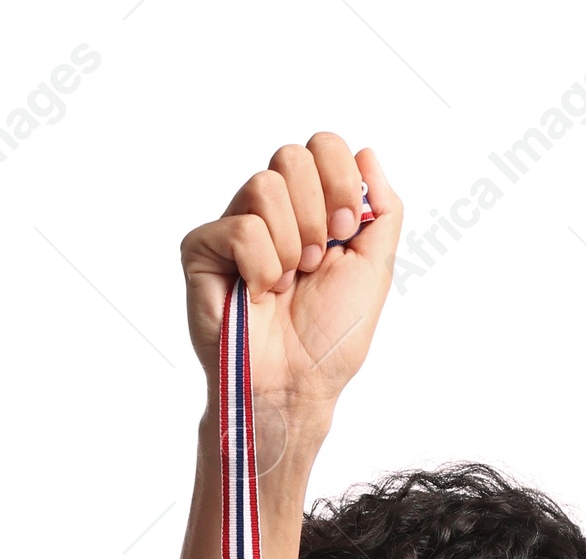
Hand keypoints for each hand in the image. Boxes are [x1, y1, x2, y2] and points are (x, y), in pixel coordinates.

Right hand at [179, 133, 401, 429]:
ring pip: (264, 186)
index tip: (345, 230)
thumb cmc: (330, 337)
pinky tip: (259, 294)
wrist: (296, 384)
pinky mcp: (202, 248)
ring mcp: (234, 227)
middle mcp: (271, 211)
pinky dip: (262, 268)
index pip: (321, 146)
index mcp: (310, 208)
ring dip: (289, 246)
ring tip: (287, 283)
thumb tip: (367, 154)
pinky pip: (240, 229)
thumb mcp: (375, 269)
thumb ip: (382, 211)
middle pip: (291, 156)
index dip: (339, 179)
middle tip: (315, 262)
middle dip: (316, 213)